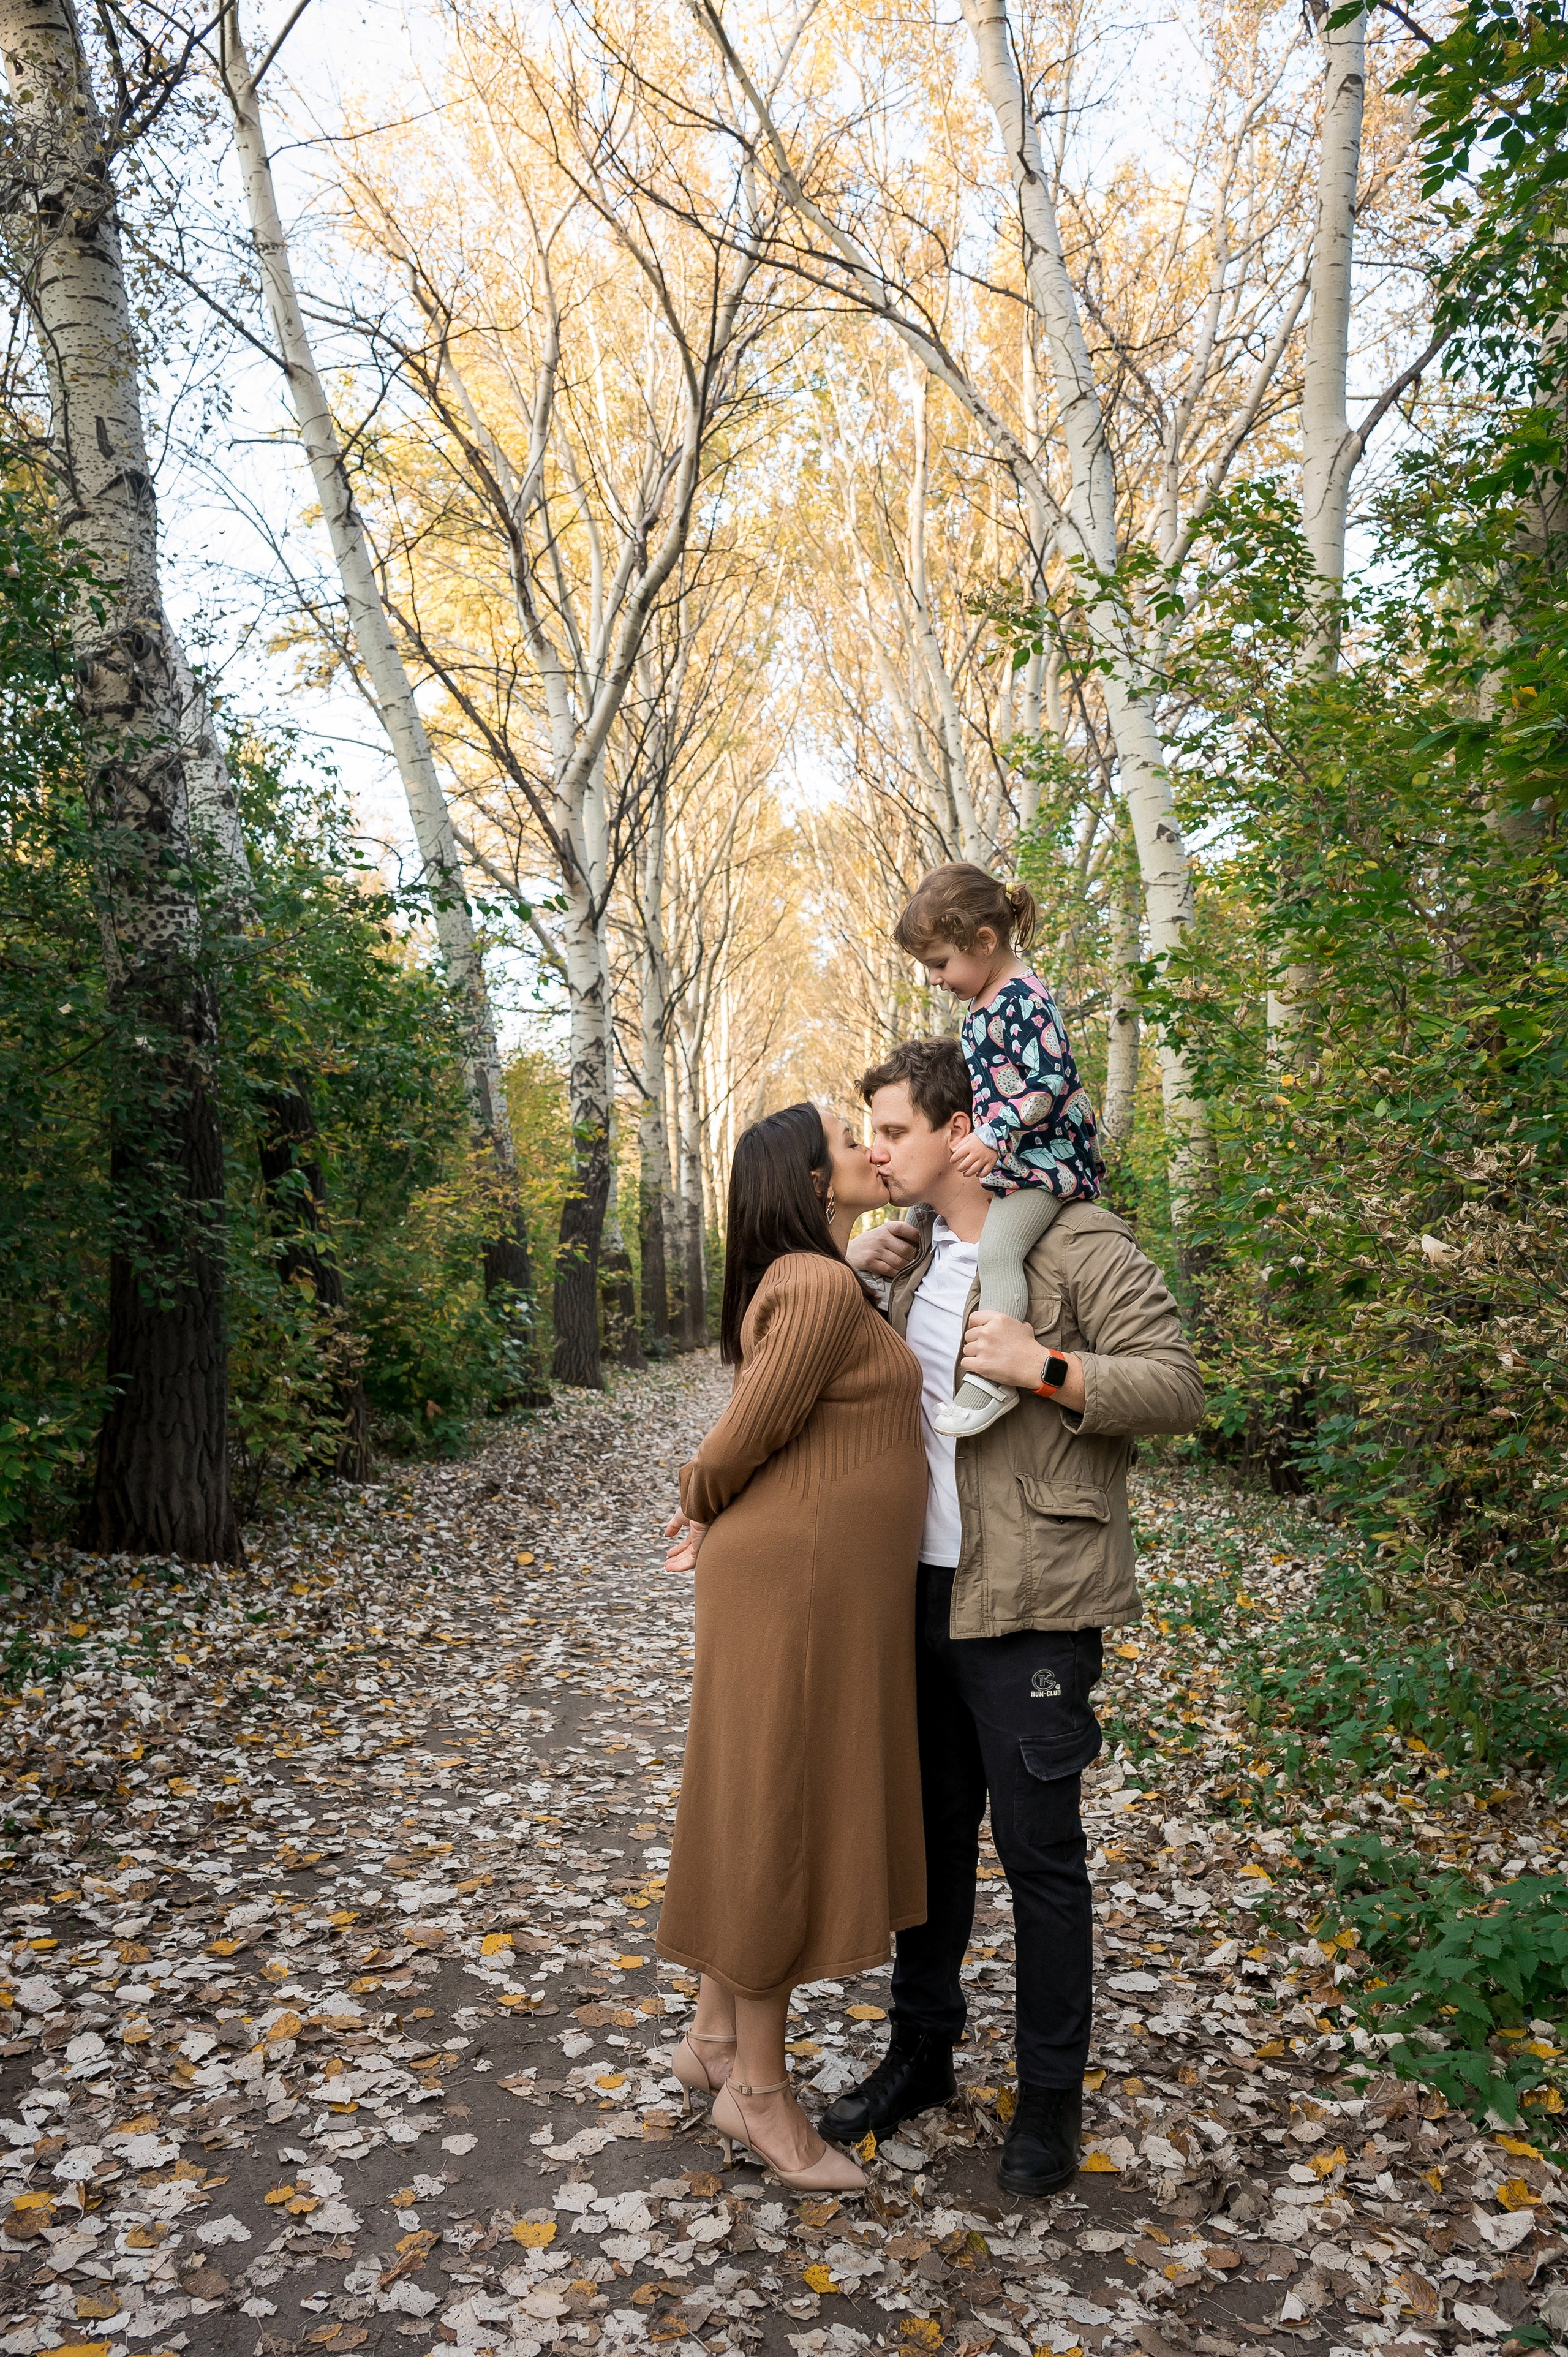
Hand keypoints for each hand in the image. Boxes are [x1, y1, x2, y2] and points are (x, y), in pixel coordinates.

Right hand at [664, 1510, 707, 1573]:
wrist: (702, 1506)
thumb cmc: (695, 1507)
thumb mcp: (680, 1517)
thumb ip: (673, 1526)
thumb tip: (666, 1534)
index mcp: (697, 1530)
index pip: (687, 1543)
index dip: (678, 1549)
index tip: (669, 1553)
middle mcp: (700, 1538)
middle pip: (688, 1553)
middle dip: (677, 1559)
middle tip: (667, 1564)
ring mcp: (701, 1544)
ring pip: (689, 1559)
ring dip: (677, 1564)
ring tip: (667, 1567)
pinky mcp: (701, 1549)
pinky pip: (691, 1562)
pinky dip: (681, 1566)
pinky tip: (671, 1567)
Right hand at [846, 1218, 920, 1276]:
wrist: (850, 1252)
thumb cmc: (873, 1243)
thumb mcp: (884, 1232)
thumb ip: (899, 1235)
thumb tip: (922, 1244)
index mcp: (887, 1227)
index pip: (905, 1229)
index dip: (917, 1237)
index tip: (922, 1244)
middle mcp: (881, 1237)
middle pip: (906, 1250)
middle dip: (912, 1258)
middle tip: (913, 1261)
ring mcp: (875, 1250)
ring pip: (900, 1262)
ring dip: (905, 1267)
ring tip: (905, 1267)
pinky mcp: (870, 1262)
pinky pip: (890, 1270)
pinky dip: (896, 1273)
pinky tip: (896, 1272)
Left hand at [950, 1133, 999, 1176]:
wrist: (996, 1135)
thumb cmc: (981, 1136)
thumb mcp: (969, 1137)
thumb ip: (961, 1144)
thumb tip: (953, 1150)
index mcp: (970, 1146)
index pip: (957, 1155)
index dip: (953, 1159)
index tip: (952, 1161)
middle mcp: (976, 1153)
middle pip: (965, 1165)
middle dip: (960, 1168)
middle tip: (959, 1169)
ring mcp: (984, 1158)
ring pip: (974, 1170)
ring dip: (967, 1174)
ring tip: (965, 1174)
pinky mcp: (991, 1162)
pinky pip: (985, 1172)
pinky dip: (980, 1175)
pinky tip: (977, 1174)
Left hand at [961, 1311, 1085, 1410]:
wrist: (1034, 1366)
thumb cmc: (1030, 1348)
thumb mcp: (1023, 1327)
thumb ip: (1010, 1323)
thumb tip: (1010, 1324)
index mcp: (997, 1319)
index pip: (973, 1318)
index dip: (974, 1326)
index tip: (978, 1333)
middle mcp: (987, 1331)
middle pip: (968, 1335)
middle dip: (975, 1342)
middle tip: (985, 1349)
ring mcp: (983, 1348)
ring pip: (966, 1350)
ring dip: (973, 1355)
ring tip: (985, 1358)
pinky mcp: (980, 1364)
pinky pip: (965, 1363)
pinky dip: (970, 1366)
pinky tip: (978, 1366)